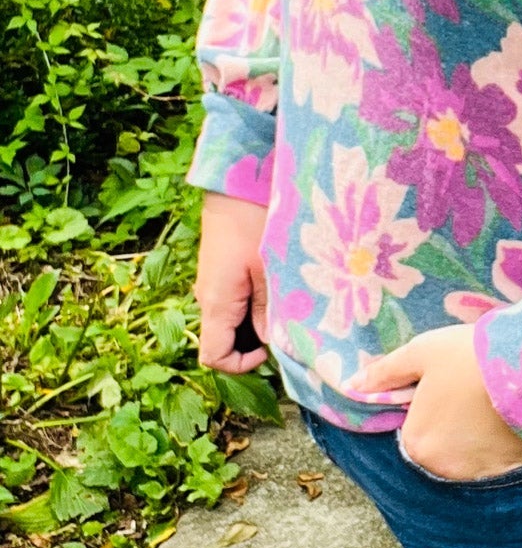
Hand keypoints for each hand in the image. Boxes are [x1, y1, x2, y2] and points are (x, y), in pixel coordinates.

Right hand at [194, 192, 268, 372]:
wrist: (235, 182)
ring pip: (230, 319)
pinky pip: (233, 300)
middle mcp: (208, 298)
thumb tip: (271, 342)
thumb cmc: (253, 221)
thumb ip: (268, 310)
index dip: (240, 364)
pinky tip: (276, 285)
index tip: (270, 350)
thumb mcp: (269, 269)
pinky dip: (252, 303)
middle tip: (286, 325)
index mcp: (217, 303)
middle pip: (223, 339)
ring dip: (255, 321)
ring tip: (285, 303)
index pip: (214, 357)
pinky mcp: (220, 270)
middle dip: (253, 342)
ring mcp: (213, 283)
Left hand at [357, 324, 521, 481]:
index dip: (426, 408)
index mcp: (415, 442)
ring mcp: (476, 474)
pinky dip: (496, 448)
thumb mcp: (422, 352)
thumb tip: (353, 384)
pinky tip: (506, 422)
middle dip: (449, 426)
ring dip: (473, 440)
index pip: (411, 431)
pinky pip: (493, 463)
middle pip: (438, 447)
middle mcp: (440, 468)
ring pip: (466, 457)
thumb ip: (385, 372)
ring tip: (489, 406)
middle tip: (469, 395)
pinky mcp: (507, 473)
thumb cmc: (470, 356)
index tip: (446, 389)